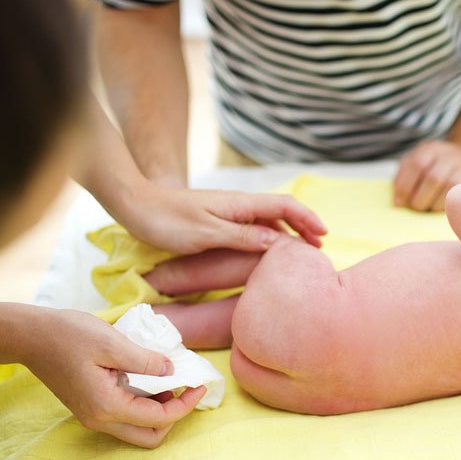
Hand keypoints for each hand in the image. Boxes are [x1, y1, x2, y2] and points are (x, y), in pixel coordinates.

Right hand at [20, 308, 204, 447]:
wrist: (29, 336)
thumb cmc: (67, 334)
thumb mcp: (112, 342)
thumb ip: (146, 360)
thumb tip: (172, 370)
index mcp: (108, 407)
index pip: (160, 419)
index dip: (186, 404)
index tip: (200, 384)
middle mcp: (100, 420)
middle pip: (150, 437)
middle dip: (174, 416)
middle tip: (183, 388)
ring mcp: (92, 417)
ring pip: (137, 430)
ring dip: (158, 411)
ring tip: (166, 380)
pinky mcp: (89, 409)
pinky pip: (124, 418)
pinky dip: (142, 405)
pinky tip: (146, 380)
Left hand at [121, 180, 326, 254]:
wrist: (136, 205)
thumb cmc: (167, 221)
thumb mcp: (206, 234)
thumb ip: (243, 237)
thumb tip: (278, 241)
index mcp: (240, 204)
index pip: (285, 205)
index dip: (307, 218)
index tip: (324, 235)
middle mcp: (238, 205)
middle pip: (281, 212)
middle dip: (303, 227)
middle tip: (319, 249)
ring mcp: (228, 212)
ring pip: (267, 220)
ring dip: (287, 234)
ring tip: (299, 255)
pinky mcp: (218, 220)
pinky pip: (252, 227)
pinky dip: (267, 238)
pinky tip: (266, 253)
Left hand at [393, 140, 460, 211]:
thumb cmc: (436, 165)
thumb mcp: (417, 161)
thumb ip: (403, 178)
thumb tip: (398, 202)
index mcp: (430, 149)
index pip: (416, 164)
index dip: (405, 186)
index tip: (399, 203)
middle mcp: (449, 155)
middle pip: (434, 179)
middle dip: (420, 199)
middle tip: (416, 208)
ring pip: (450, 189)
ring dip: (436, 205)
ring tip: (430, 208)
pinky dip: (452, 206)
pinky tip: (444, 209)